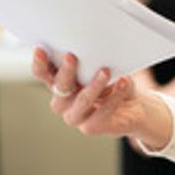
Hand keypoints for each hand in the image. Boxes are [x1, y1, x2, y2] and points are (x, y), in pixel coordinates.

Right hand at [31, 47, 171, 148]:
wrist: (136, 106)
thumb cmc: (115, 81)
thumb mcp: (104, 65)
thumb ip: (94, 59)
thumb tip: (94, 47)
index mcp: (61, 82)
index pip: (43, 73)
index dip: (39, 63)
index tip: (40, 49)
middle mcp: (63, 101)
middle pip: (59, 86)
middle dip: (65, 71)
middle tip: (71, 57)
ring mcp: (75, 116)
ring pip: (81, 100)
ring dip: (94, 85)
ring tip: (105, 71)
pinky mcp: (91, 127)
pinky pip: (102, 112)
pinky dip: (114, 96)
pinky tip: (123, 83)